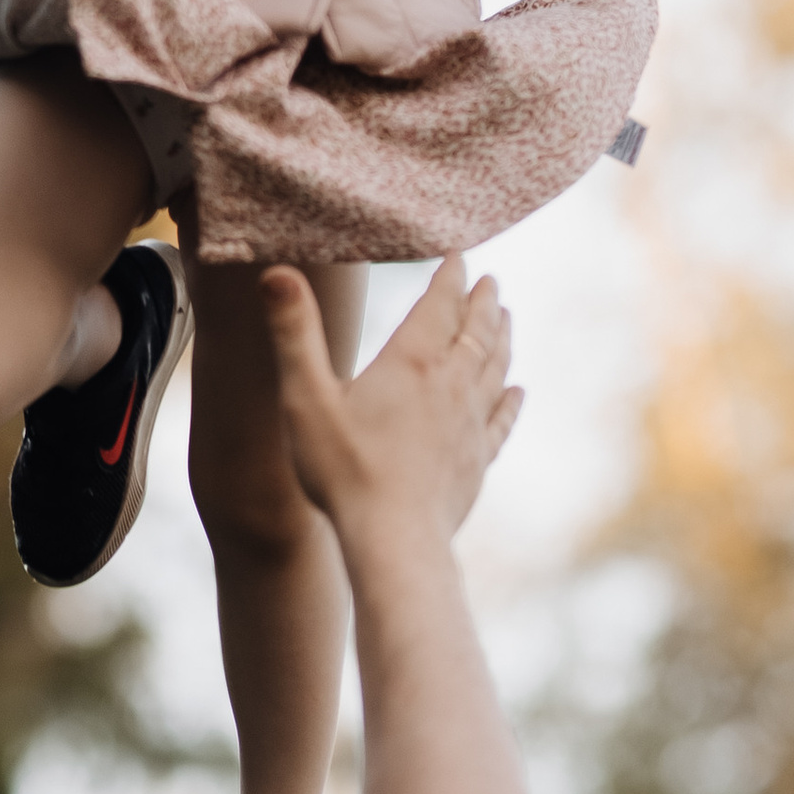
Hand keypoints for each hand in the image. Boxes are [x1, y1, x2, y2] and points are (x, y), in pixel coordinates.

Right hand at [261, 258, 521, 552]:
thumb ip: (293, 332)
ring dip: (501, 339)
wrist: (394, 540)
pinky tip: (517, 392)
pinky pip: (501, 420)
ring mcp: (469, 424)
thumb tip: (276, 271)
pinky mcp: (476, 460)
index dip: (450, 274)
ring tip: (506, 318)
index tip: (459, 253)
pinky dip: (510, 400)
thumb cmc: (344, 469)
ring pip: (494, 368)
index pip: (439, 303)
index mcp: (411, 362)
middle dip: (483, 302)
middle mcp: (450, 385)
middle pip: (476, 331)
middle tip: (491, 280)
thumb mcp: (306, 396)